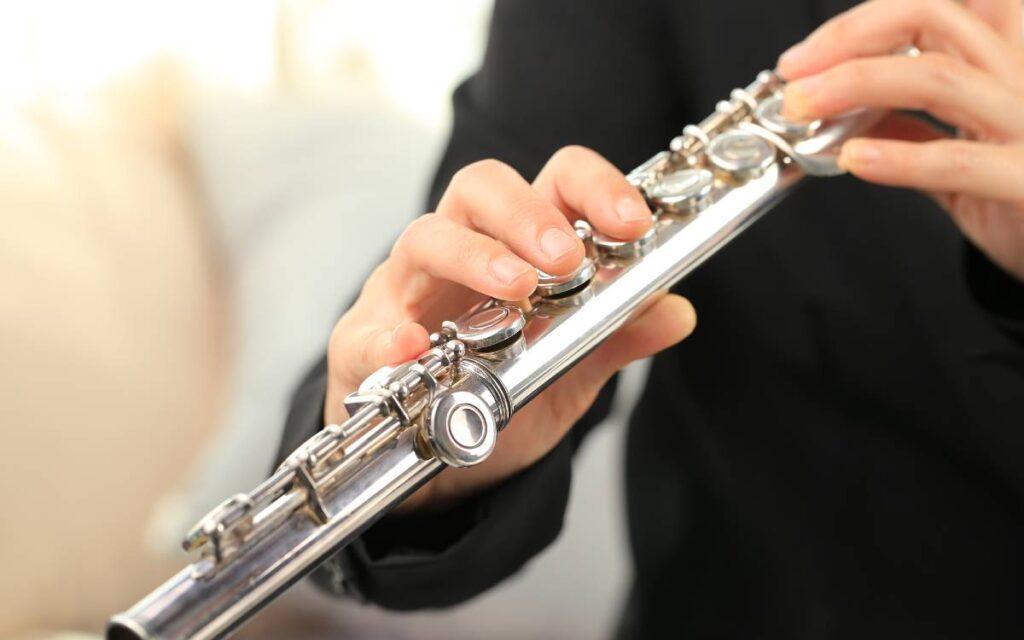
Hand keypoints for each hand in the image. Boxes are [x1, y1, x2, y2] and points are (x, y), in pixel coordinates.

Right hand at [325, 147, 696, 511]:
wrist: (432, 461)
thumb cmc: (496, 397)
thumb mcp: (567, 371)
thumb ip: (614, 338)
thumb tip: (678, 312)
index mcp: (515, 245)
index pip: (551, 182)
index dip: (593, 186)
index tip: (632, 222)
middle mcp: (458, 253)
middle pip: (480, 187)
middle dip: (527, 213)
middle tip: (566, 257)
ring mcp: (405, 291)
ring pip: (424, 237)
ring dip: (474, 256)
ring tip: (516, 290)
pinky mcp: (361, 344)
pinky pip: (366, 330)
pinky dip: (390, 336)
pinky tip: (416, 351)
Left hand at [778, 0, 1023, 280]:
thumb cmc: (1015, 196)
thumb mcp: (960, 148)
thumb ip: (911, 126)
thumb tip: (847, 112)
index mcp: (1000, 63)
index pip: (932, 8)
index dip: (861, 23)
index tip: (804, 59)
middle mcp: (1017, 80)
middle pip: (933, 18)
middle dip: (847, 41)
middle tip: (793, 77)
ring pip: (939, 77)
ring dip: (856, 84)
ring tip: (803, 107)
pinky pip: (958, 160)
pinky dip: (899, 157)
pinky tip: (855, 159)